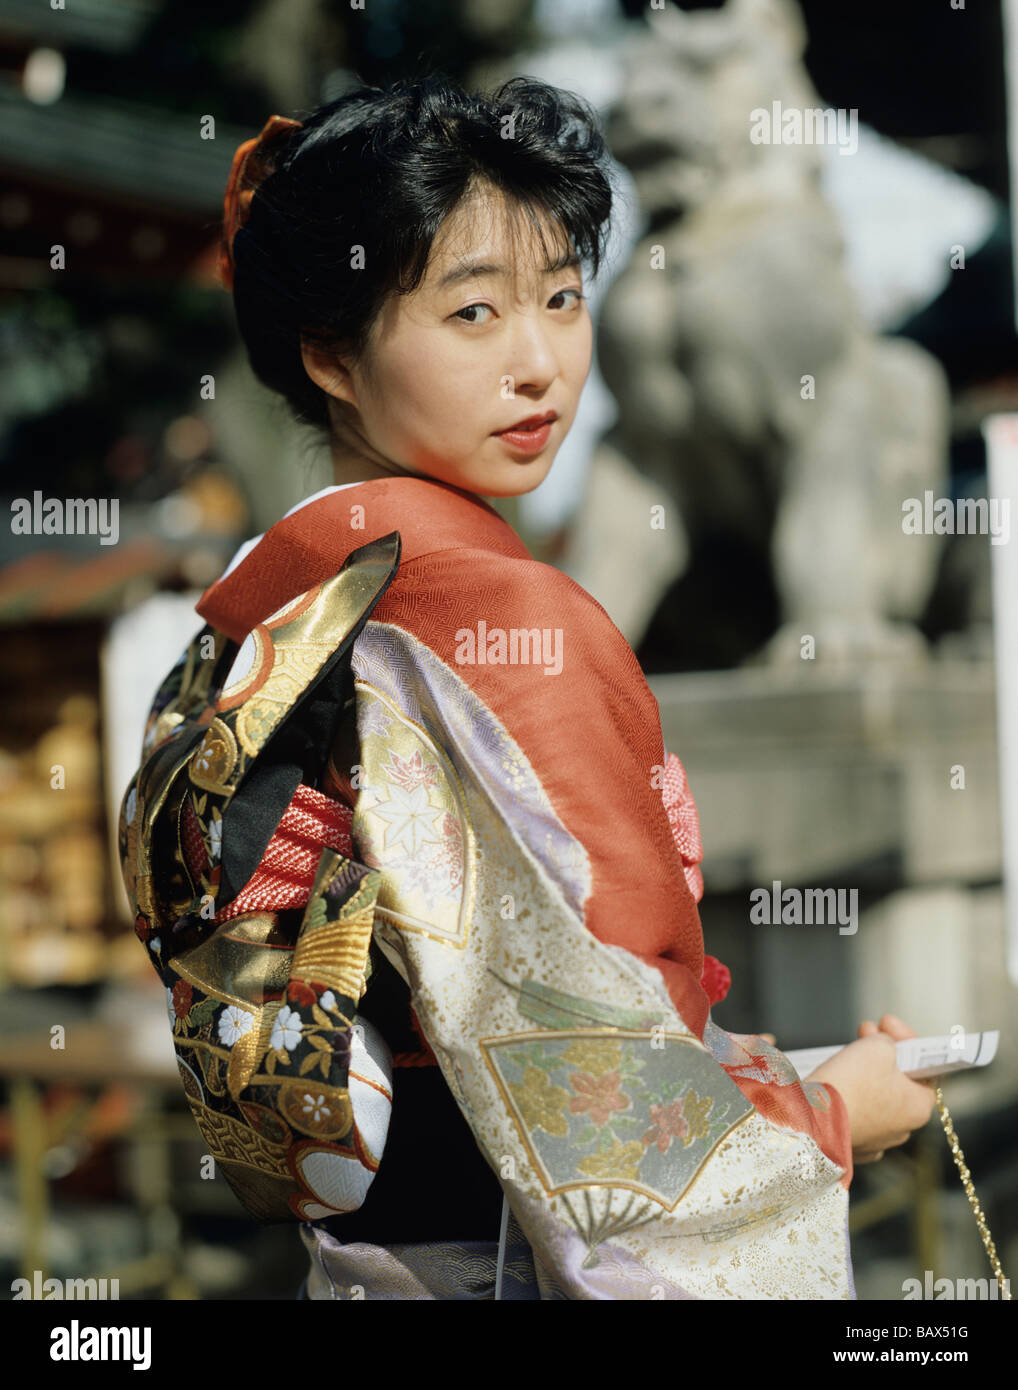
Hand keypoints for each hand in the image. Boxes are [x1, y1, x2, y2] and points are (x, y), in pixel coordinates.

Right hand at [809, 1013, 935, 1163]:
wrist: (814, 1119)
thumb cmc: (851, 1085)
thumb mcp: (878, 1046)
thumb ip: (888, 1042)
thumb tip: (883, 1046)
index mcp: (919, 1107)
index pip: (924, 1068)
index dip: (906, 1040)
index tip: (888, 1024)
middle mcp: (902, 1129)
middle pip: (898, 1081)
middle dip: (882, 1053)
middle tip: (866, 1032)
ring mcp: (876, 1141)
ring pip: (875, 1098)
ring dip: (865, 1074)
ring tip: (847, 1054)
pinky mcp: (851, 1145)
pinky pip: (855, 1114)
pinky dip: (849, 1096)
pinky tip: (838, 1082)